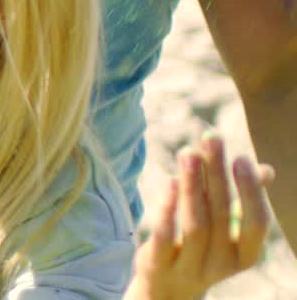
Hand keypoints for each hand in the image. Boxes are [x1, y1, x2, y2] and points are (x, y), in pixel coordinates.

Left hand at [127, 134, 274, 299]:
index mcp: (244, 255)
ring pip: (195, 224)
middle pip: (221, 215)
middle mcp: (221, 264)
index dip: (251, 192)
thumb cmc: (202, 248)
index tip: (242, 158)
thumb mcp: (226, 230)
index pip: (256, 224)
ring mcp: (190, 268)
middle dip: (216, 175)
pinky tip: (169, 181)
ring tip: (188, 152)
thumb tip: (266, 169)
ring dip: (193, 184)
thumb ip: (243, 201)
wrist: (166, 289)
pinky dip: (167, 208)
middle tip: (210, 139)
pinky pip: (164, 236)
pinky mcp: (158, 265)